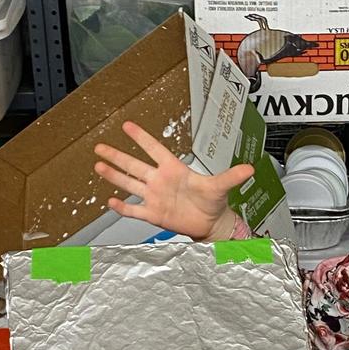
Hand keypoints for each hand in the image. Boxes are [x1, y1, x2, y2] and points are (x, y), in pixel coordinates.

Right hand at [93, 120, 254, 241]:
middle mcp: (160, 180)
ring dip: (114, 176)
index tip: (127, 126)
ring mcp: (155, 196)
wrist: (210, 223)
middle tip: (100, 146)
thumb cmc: (213, 202)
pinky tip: (111, 201)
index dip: (142, 138)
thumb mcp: (221, 187)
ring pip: (130, 184)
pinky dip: (123, 207)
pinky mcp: (154, 213)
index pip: (155, 149)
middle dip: (117, 156)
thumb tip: (250, 168)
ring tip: (98, 166)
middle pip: (134, 165)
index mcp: (174, 169)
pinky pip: (135, 210)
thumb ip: (232, 176)